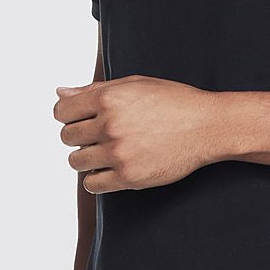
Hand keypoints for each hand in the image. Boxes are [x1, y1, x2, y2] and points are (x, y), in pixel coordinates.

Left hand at [55, 74, 224, 193]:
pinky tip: (111, 169)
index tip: (81, 119)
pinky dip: (97, 179)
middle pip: (67, 137)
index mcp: (108, 98)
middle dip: (80, 136)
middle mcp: (110, 125)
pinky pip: (93, 184)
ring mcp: (118, 152)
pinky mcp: (129, 176)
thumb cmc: (173, 101)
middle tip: (99, 136)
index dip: (69, 115)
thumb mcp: (135, 84)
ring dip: (87, 158)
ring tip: (106, 153)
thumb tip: (61, 92)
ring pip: (76, 161)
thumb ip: (95, 89)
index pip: (62, 110)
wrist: (207, 126)